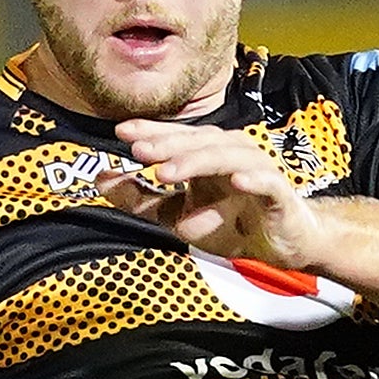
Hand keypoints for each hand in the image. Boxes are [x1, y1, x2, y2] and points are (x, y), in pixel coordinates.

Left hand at [108, 119, 327, 271]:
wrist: (279, 246)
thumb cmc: (230, 224)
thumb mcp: (174, 215)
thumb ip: (139, 199)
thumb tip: (99, 178)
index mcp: (206, 154)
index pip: (176, 136)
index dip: (151, 131)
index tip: (120, 132)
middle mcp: (230, 153)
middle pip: (198, 140)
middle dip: (167, 144)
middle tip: (138, 151)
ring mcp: (257, 169)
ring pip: (226, 156)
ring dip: (196, 161)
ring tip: (167, 172)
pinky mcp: (279, 193)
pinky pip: (266, 181)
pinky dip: (252, 178)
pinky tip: (234, 180)